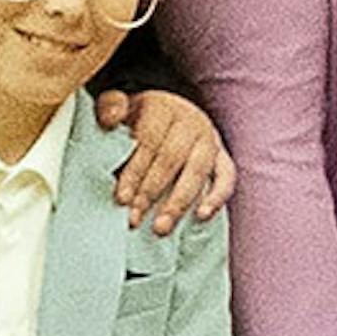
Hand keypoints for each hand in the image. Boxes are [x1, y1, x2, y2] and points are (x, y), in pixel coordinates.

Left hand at [93, 87, 235, 229]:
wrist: (170, 114)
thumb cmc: (139, 118)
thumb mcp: (121, 108)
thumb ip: (110, 107)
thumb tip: (111, 120)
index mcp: (163, 107)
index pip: (149, 141)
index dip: (135, 171)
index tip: (121, 199)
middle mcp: (191, 120)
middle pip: (172, 158)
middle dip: (151, 191)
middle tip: (135, 218)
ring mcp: (210, 138)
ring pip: (197, 171)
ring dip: (178, 201)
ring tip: (161, 228)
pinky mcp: (222, 156)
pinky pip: (226, 176)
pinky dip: (216, 197)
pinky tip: (201, 216)